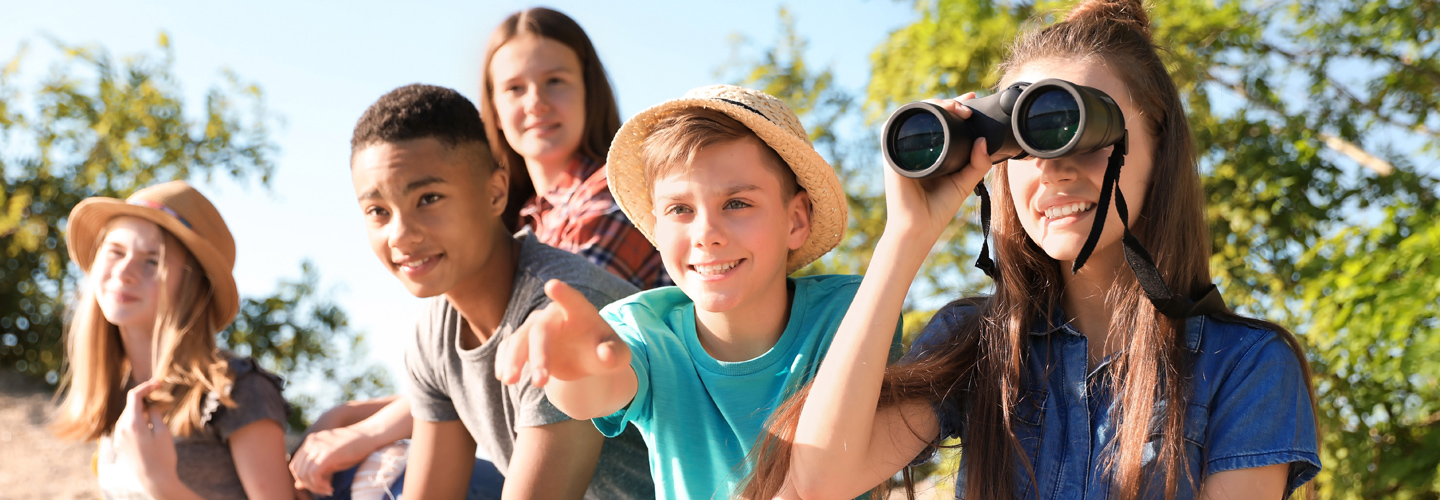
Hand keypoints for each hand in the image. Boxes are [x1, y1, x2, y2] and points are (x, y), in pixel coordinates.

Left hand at [112, 379, 180, 496]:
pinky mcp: (119, 446)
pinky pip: (126, 428)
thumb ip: (156, 415)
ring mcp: (118, 438)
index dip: (146, 386)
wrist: (153, 481)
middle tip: (160, 399)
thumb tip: (151, 407)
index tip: (158, 383)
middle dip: (144, 400)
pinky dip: (135, 422)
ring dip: (140, 412)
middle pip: (130, 406)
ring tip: (155, 416)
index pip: (134, 396)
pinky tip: (147, 429)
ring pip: (127, 417)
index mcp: (132, 423)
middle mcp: (121, 429)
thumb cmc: (162, 457)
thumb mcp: (163, 432)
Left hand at [289, 425, 375, 495]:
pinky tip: (330, 487)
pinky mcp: (327, 453)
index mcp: (310, 441)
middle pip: (297, 470)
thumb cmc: (354, 448)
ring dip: (315, 487)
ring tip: (328, 489)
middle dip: (308, 485)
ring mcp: (318, 446)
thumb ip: (314, 470)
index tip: (319, 485)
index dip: (303, 479)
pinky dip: (319, 485)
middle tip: (324, 490)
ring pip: (304, 474)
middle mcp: (311, 442)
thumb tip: (298, 486)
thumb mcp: (331, 460)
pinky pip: (313, 474)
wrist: (371, 434)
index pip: (295, 465)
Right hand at [496, 280, 629, 387]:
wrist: (586, 359)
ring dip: (514, 359)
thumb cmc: (605, 352)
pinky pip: (508, 347)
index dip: (563, 293)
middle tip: (541, 382)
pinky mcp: (523, 341)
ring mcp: (536, 327)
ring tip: (510, 381)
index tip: (552, 285)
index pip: (572, 300)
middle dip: (539, 355)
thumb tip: (605, 354)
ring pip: (519, 338)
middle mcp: (554, 315)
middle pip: (541, 330)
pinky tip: (503, 376)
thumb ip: (616, 355)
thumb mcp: (618, 356)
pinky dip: (504, 360)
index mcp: (580, 311)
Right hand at [883, 92, 997, 242]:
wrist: (918, 228)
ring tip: (952, 106)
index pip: (942, 121)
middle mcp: (915, 147)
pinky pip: (894, 125)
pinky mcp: (890, 153)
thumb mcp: (965, 181)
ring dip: (932, 103)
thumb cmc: (938, 209)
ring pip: (913, 114)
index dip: (955, 107)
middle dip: (947, 102)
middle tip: (966, 104)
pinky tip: (929, 110)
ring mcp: (902, 149)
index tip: (971, 99)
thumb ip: (978, 163)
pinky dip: (910, 112)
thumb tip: (982, 140)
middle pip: (928, 113)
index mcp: (932, 152)